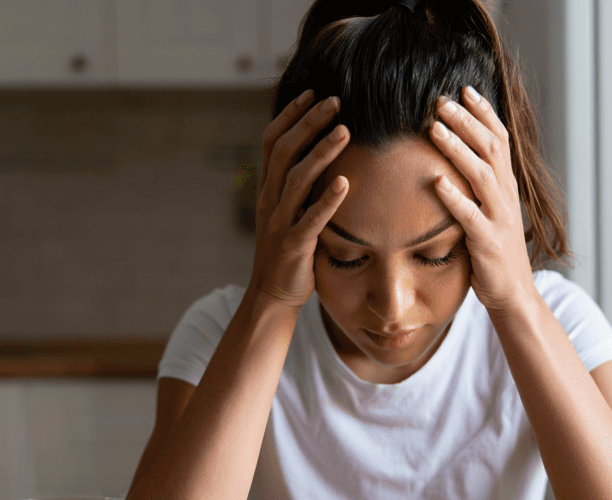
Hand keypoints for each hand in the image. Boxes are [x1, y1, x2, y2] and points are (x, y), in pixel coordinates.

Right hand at [250, 90, 351, 309]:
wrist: (273, 295)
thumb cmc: (290, 251)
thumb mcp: (289, 212)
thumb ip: (300, 186)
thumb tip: (323, 155)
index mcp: (267, 190)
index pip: (271, 142)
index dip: (290, 115)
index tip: (312, 92)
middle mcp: (269, 201)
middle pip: (284, 151)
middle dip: (308, 123)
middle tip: (335, 100)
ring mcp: (279, 223)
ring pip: (295, 179)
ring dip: (320, 152)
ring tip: (344, 131)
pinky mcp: (294, 245)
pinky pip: (310, 219)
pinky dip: (326, 199)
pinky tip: (344, 183)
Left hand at [429, 86, 537, 313]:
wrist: (513, 294)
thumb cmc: (494, 252)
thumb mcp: (489, 211)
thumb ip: (477, 186)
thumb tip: (452, 158)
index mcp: (506, 186)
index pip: (499, 139)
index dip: (484, 112)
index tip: (464, 88)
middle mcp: (506, 196)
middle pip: (490, 148)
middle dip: (466, 121)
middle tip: (441, 100)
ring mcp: (499, 218)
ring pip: (481, 174)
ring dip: (457, 149)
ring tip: (434, 129)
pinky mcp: (488, 242)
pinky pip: (470, 215)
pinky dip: (454, 197)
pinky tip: (436, 181)